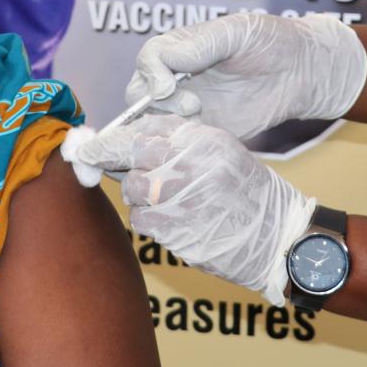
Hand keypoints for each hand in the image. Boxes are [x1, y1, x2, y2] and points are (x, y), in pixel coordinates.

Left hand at [112, 115, 314, 304]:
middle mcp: (188, 168)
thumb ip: (179, 141)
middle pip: (128, 158)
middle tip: (100, 161)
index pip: (143, 129)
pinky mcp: (175, 234)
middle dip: (110, 159)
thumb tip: (131, 136)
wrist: (275, 237)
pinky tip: (172, 220)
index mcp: (201, 142)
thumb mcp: (222, 150)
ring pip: (132, 192)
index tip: (92, 142)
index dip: (112, 136)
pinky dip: (149, 221)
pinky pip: (142, 221)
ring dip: (138, 195)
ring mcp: (180, 202)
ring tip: (165, 198)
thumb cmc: (247, 191)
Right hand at [126, 13, 366, 138]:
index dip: (151, 75)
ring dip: (164, 127)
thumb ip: (199, 45)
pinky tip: (200, 143)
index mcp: (178, 48)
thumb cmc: (270, 41)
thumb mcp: (236, 32)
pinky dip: (178, 147)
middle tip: (191, 106)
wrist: (302, 71)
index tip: (170, 86)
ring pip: (152, 123)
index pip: (146, 60)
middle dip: (154, 103)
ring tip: (199, 122)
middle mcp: (176, 78)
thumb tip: (166, 62)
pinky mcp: (204, 130)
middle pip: (138, 95)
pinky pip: (178, 143)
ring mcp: (187, 107)